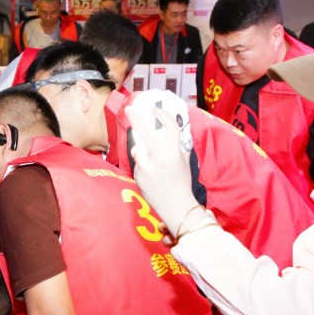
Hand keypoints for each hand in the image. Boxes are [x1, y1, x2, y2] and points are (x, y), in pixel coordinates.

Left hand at [125, 105, 198, 230]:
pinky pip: (138, 164)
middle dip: (136, 118)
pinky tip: (152, 176)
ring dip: (142, 150)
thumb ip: (176, 146)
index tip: (154, 110)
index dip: (162, 115)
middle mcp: (157, 157)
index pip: (169, 126)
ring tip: (152, 162)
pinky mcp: (138, 175)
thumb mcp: (183, 161)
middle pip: (143, 132)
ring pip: (138, 150)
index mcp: (173, 152)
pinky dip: (143, 166)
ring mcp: (145, 167)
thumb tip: (169, 133)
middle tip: (130, 109)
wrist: (175, 205)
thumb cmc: (182, 182)